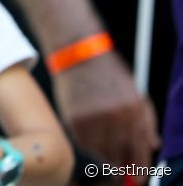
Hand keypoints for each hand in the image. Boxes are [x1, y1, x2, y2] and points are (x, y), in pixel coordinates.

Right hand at [51, 52, 159, 174]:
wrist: (78, 55)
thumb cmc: (108, 74)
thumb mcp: (134, 93)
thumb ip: (147, 120)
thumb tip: (154, 145)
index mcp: (134, 111)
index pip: (140, 149)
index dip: (140, 168)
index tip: (138, 180)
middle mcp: (115, 118)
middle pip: (121, 156)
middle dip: (123, 165)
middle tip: (121, 171)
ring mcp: (93, 120)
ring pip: (102, 153)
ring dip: (105, 153)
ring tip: (104, 139)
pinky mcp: (74, 121)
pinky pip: (85, 144)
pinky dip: (89, 144)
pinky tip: (91, 130)